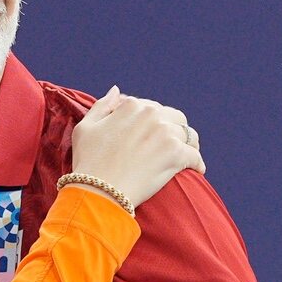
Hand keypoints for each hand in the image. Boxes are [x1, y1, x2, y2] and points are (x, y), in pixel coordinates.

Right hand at [71, 86, 204, 209]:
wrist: (98, 191)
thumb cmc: (88, 162)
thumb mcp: (85, 129)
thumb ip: (102, 106)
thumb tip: (117, 90)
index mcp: (132, 106)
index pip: (151, 107)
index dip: (149, 122)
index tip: (147, 137)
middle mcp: (152, 115)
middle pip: (174, 118)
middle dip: (172, 130)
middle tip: (166, 147)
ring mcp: (166, 134)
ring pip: (189, 135)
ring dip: (187, 145)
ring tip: (183, 157)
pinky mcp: (177, 154)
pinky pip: (195, 156)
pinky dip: (196, 164)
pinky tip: (195, 170)